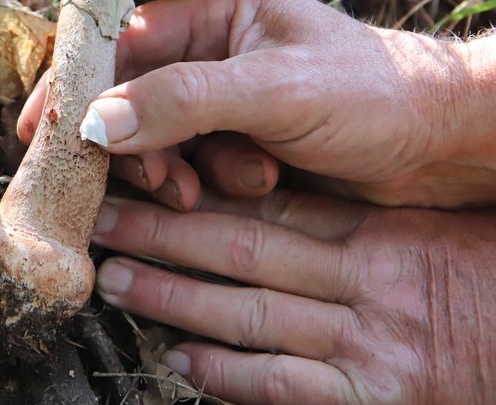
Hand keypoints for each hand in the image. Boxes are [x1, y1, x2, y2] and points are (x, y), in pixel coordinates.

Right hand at [19, 0, 495, 207]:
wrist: (445, 142)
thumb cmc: (374, 92)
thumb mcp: (273, 90)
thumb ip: (182, 100)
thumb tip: (95, 121)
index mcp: (213, 14)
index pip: (118, 45)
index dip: (76, 86)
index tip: (41, 131)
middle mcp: (211, 52)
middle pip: (132, 100)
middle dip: (142, 147)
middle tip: (164, 184)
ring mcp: (224, 100)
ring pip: (161, 141)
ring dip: (181, 171)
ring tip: (223, 185)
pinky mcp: (239, 142)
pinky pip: (195, 166)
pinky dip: (212, 184)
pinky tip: (258, 184)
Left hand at [91, 190, 495, 404]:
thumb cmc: (479, 275)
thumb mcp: (415, 231)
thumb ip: (341, 220)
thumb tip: (258, 199)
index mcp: (372, 230)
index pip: (265, 205)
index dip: (195, 192)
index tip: (142, 179)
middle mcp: (363, 279)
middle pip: (241, 247)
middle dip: (163, 233)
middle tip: (103, 219)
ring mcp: (367, 341)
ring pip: (250, 311)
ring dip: (175, 295)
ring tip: (118, 280)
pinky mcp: (376, 397)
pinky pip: (286, 385)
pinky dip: (229, 373)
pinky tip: (182, 357)